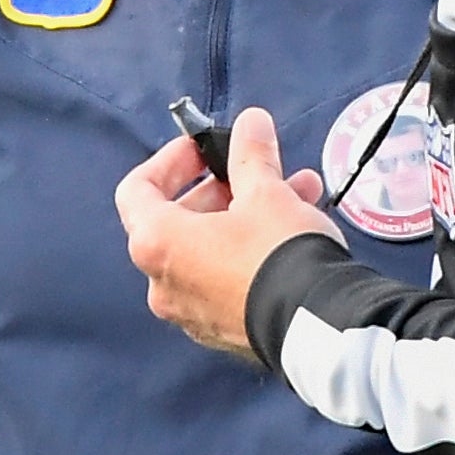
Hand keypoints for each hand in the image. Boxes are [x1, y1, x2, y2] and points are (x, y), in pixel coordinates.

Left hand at [115, 106, 339, 358]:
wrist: (318, 327)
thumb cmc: (278, 254)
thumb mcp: (266, 193)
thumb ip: (251, 154)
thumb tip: (250, 123)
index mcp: (157, 244)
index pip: (136, 190)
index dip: (170, 161)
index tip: (204, 149)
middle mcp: (163, 283)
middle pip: (177, 220)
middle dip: (222, 188)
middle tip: (256, 171)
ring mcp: (191, 313)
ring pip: (210, 250)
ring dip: (246, 215)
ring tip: (298, 193)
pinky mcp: (224, 331)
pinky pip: (227, 280)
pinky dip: (250, 253)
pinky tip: (296, 233)